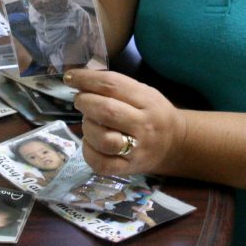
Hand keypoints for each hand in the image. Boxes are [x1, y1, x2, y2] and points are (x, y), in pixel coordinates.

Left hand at [66, 68, 186, 176]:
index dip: (87, 79)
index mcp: (147, 101)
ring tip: (89, 121)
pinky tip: (90, 141)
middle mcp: (143, 125)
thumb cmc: (153, 113)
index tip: (70, 76)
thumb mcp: (144, 92)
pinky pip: (101, 163)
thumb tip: (81, 80)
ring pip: (103, 139)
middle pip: (106, 111)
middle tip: (80, 99)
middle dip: (85, 102)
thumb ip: (117, 86)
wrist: (174, 144)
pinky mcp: (127, 169)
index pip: (112, 85)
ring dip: (87, 126)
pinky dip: (88, 150)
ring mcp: (136, 150)